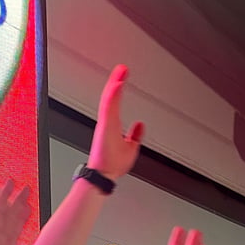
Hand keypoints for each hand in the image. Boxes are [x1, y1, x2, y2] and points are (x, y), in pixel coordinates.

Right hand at [88, 65, 143, 179]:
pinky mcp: (105, 128)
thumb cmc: (111, 165)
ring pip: (109, 99)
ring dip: (115, 84)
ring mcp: (105, 124)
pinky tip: (117, 85)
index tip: (123, 75)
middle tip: (122, 68)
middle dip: (116, 81)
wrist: (103, 176)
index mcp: (111, 125)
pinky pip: (108, 109)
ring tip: (121, 71)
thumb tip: (140, 125)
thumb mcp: (131, 148)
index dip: (119, 86)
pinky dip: (113, 96)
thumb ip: (136, 135)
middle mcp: (107, 122)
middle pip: (111, 97)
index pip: (115, 101)